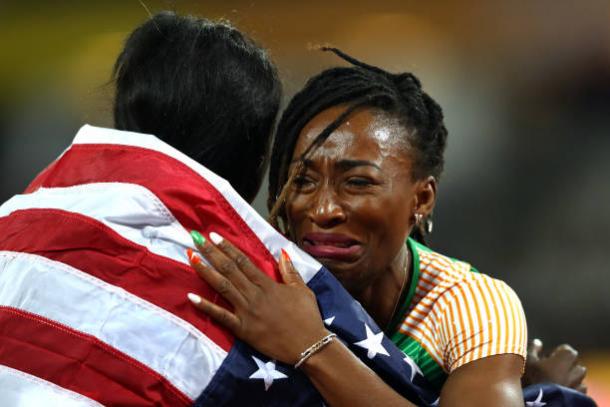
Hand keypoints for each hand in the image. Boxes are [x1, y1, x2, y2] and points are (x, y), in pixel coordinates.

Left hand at [186, 231, 327, 364]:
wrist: (308, 345)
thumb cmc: (307, 317)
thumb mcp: (302, 290)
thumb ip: (290, 271)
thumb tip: (282, 252)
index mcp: (267, 284)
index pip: (243, 261)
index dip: (227, 247)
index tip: (214, 235)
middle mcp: (254, 294)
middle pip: (229, 269)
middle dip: (212, 253)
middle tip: (195, 239)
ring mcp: (246, 311)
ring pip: (223, 287)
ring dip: (206, 271)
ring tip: (191, 258)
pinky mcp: (242, 329)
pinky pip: (221, 316)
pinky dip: (206, 306)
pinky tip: (191, 296)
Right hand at [521, 338, 586, 392]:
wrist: (544, 401)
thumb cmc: (535, 377)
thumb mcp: (528, 360)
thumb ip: (534, 349)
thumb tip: (538, 342)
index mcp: (566, 356)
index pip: (566, 349)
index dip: (557, 352)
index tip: (548, 356)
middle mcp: (576, 368)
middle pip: (575, 363)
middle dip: (567, 364)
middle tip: (553, 368)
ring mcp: (579, 383)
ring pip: (579, 377)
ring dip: (571, 376)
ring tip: (559, 379)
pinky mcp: (579, 395)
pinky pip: (579, 389)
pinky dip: (574, 388)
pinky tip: (563, 389)